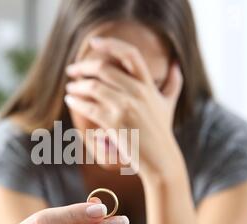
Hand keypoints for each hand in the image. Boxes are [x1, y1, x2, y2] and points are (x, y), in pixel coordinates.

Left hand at [65, 37, 183, 178]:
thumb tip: (176, 64)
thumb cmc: (162, 131)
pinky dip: (76, 101)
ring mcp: (126, 107)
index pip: (130, 54)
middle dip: (83, 67)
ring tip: (70, 87)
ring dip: (77, 85)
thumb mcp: (169, 104)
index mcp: (148, 85)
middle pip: (104, 68)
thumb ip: (173, 82)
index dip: (110, 44)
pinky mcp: (115, 123)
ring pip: (94, 86)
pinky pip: (90, 107)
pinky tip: (70, 100)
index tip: (93, 42)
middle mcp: (138, 92)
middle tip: (72, 70)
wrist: (161, 159)